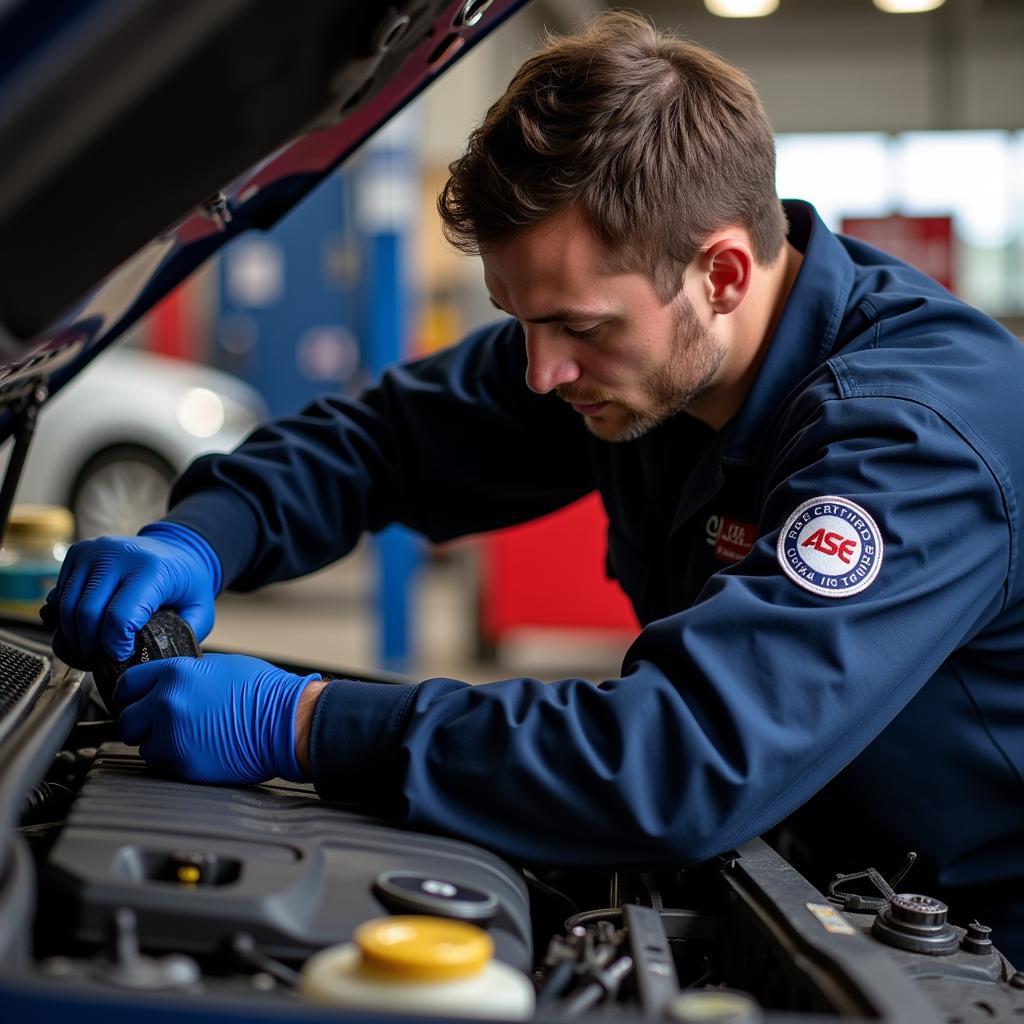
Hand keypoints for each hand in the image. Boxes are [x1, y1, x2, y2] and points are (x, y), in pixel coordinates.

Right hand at [41, 524, 219, 666]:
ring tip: (89, 650)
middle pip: (87, 613)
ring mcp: (95, 551)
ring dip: (73, 635)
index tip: (121, 657)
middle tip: (99, 660)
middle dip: (89, 645)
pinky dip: (64, 618)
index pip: (119, 616)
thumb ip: (185, 635)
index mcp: (152, 570)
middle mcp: (119, 555)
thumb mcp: (201, 610)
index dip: (114, 645)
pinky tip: (81, 631)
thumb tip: (158, 662)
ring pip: (67, 605)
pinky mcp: (79, 553)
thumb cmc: (186, 582)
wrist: (175, 548)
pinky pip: (60, 594)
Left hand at [113, 653, 323, 784]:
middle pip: (127, 721)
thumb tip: (168, 683)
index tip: (131, 702)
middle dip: (141, 724)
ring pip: (144, 747)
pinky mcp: (184, 764)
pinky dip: (176, 761)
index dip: (127, 696)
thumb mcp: (219, 666)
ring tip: (188, 738)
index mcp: (175, 674)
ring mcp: (173, 736)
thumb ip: (185, 674)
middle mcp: (167, 704)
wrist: (286, 721)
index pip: (127, 685)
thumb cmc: (264, 693)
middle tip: (159, 725)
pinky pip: (164, 765)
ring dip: (159, 745)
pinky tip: (199, 749)